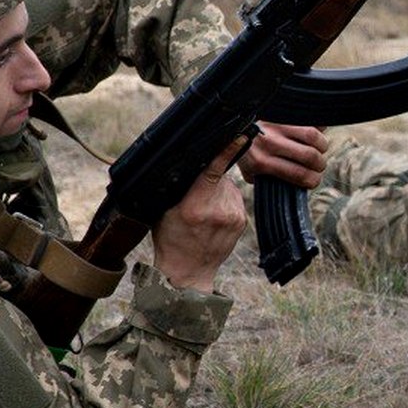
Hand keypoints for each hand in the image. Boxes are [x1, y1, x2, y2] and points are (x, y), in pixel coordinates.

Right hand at [152, 140, 248, 291]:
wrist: (189, 272)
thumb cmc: (170, 240)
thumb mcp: (164, 210)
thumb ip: (177, 187)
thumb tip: (188, 161)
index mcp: (194, 206)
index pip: (212, 170)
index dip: (225, 150)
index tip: (238, 135)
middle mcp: (218, 210)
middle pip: (218, 177)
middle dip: (208, 178)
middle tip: (194, 196)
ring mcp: (233, 216)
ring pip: (228, 187)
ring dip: (217, 190)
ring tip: (203, 209)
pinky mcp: (242, 221)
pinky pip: (234, 199)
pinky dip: (225, 201)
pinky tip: (214, 215)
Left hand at [235, 122, 328, 188]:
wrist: (230, 123)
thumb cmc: (244, 151)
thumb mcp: (251, 170)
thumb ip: (270, 179)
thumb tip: (293, 186)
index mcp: (262, 162)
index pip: (299, 174)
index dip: (313, 180)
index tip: (314, 180)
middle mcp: (270, 143)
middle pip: (310, 155)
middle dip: (320, 164)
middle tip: (319, 165)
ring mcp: (276, 125)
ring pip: (312, 136)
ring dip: (322, 145)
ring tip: (320, 148)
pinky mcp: (281, 112)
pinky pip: (308, 118)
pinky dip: (318, 126)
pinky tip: (316, 131)